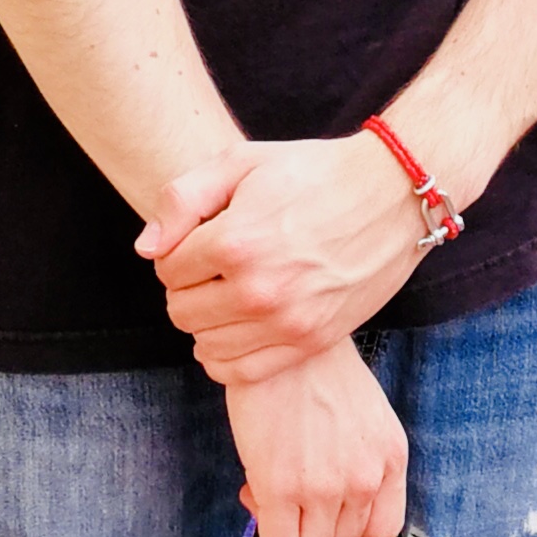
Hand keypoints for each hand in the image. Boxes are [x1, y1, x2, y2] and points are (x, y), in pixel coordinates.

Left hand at [138, 133, 427, 381]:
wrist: (390, 196)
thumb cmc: (313, 172)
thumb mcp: (243, 162)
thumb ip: (183, 199)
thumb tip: (147, 248)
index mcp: (237, 242)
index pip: (168, 269)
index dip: (178, 251)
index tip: (201, 238)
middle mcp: (258, 290)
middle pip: (181, 312)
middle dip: (187, 287)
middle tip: (212, 266)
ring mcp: (286, 323)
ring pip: (206, 346)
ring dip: (207, 321)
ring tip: (229, 292)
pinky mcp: (309, 342)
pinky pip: (241, 373)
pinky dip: (227, 356)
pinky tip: (238, 326)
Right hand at [224, 336, 406, 536]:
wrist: (281, 332)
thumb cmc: (316, 363)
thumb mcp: (362, 409)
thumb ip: (357, 456)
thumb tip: (325, 500)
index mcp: (390, 455)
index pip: (383, 527)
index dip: (352, 525)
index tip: (331, 514)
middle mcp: (363, 477)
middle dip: (314, 524)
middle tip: (292, 495)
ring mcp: (322, 488)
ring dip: (290, 532)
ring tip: (269, 493)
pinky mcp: (279, 491)